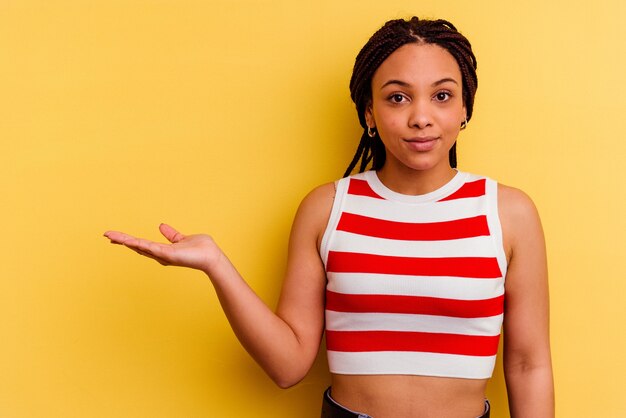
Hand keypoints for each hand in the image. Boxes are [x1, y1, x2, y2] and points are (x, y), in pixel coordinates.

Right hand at [104, 224, 221, 273]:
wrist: (212, 256)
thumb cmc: (200, 249)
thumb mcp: (181, 239)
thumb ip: (171, 234)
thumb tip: (161, 225)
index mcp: (162, 250)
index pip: (141, 244)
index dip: (127, 240)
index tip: (114, 236)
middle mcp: (160, 255)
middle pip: (137, 246)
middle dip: (121, 241)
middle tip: (106, 235)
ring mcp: (163, 256)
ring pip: (140, 247)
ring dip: (126, 241)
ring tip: (111, 236)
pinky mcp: (169, 255)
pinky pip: (152, 248)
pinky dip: (140, 244)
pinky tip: (129, 241)